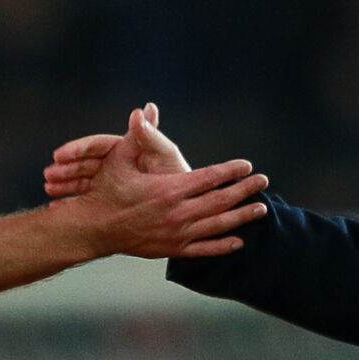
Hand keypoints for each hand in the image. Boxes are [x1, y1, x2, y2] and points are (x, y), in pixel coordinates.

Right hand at [45, 103, 187, 197]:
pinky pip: (88, 201)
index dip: (77, 149)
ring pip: (83, 181)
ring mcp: (112, 182)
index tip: (58, 155)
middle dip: (65, 169)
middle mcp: (117, 163)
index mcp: (126, 149)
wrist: (186, 208)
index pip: (97, 145)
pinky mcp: (111, 200)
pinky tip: (58, 210)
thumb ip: (151, 135)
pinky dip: (73, 204)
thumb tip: (144, 108)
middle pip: (85, 163)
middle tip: (48, 177)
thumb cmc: (178, 177)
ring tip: (49, 193)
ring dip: (64, 184)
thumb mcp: (165, 156)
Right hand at [46, 103, 267, 257]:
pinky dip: (223, 245)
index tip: (247, 165)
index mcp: (168, 190)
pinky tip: (239, 240)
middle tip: (264, 182)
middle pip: (220, 201)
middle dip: (244, 191)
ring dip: (241, 217)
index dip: (230, 171)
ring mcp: (177, 234)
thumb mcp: (119, 159)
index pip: (209, 178)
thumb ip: (137, 136)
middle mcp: (177, 213)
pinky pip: (204, 249)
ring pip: (217, 226)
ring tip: (260, 210)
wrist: (94, 229)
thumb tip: (143, 110)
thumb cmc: (106, 190)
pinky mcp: (172, 249)